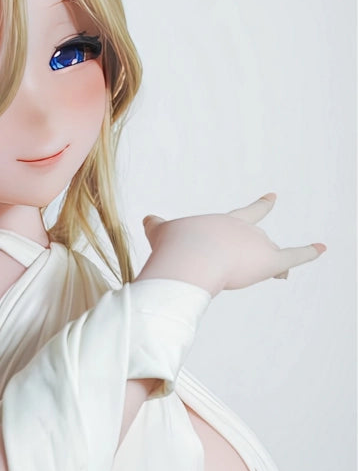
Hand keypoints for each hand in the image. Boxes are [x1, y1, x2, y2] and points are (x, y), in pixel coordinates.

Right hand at [137, 194, 324, 295]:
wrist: (187, 259)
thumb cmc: (174, 248)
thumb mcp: (162, 233)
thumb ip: (158, 227)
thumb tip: (147, 219)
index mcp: (224, 222)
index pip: (247, 213)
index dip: (261, 206)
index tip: (273, 196)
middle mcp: (245, 230)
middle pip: (259, 238)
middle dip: (258, 247)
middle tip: (262, 249)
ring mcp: (258, 244)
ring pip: (273, 253)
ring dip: (276, 263)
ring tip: (282, 274)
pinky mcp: (269, 261)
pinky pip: (294, 256)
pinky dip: (310, 252)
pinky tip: (322, 248)